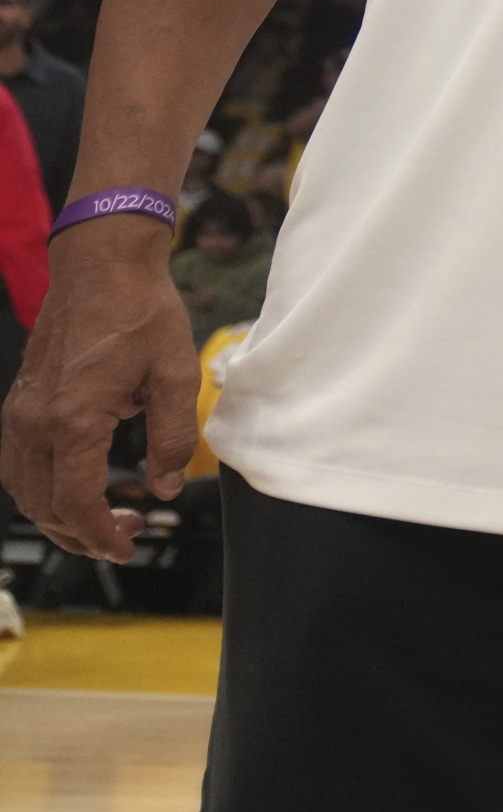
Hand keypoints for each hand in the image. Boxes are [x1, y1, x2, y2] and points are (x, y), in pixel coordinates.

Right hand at [0, 227, 200, 562]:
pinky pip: (17, 464)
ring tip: (101, 523)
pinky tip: (72, 489)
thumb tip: (166, 486)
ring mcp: (20, 413)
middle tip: (124, 538)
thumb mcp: (176, 375)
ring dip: (57, 516)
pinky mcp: (20, 403)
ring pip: (23, 490)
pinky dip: (40, 489)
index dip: (100, 535)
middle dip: (81, 534)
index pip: (76, 502)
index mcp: (74, 420)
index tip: (127, 545)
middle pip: (44, 506)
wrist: (101, 265)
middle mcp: (36, 422)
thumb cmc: (141, 312)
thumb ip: (172, 437)